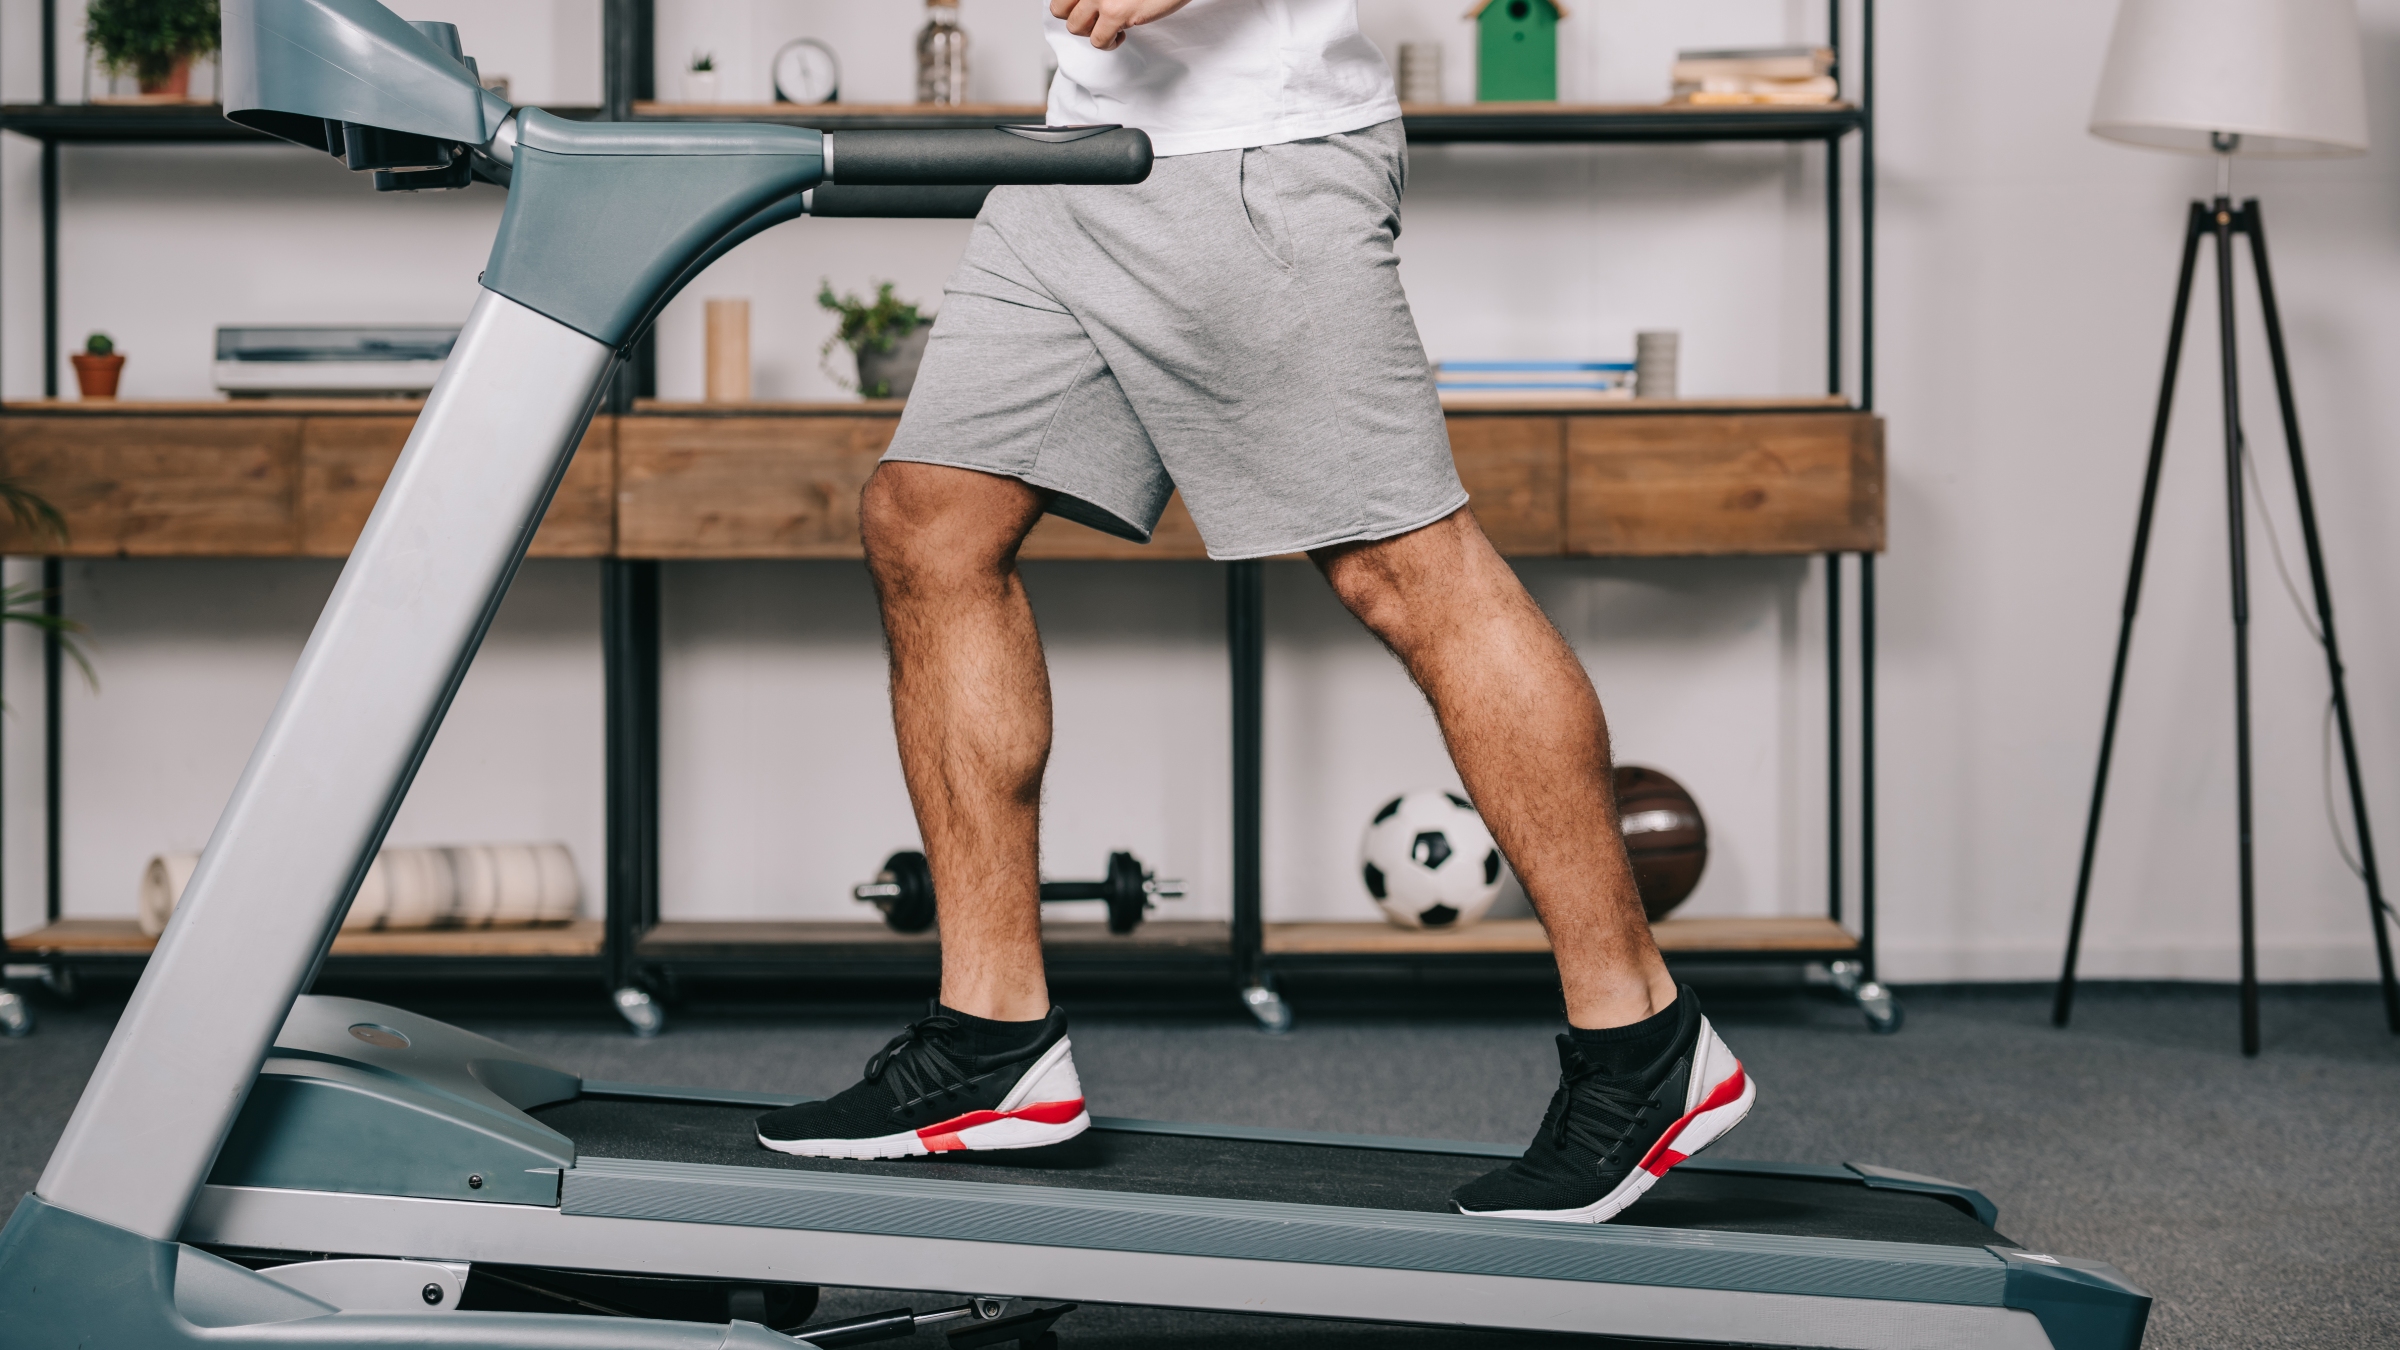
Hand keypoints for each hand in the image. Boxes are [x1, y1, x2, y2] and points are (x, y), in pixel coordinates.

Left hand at [1050, 0, 1194, 50]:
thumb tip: (1082, 8)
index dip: (1072, 5)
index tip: (1086, 10)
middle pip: (1059, 10)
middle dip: (1076, 17)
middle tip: (1095, 17)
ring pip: (1075, 27)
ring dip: (1092, 31)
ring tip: (1110, 26)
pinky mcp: (1115, 12)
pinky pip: (1098, 41)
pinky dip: (1109, 43)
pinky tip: (1122, 34)